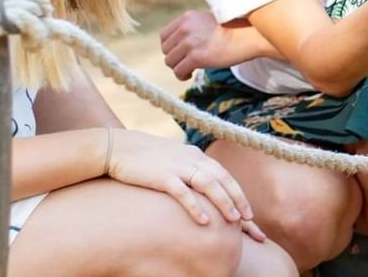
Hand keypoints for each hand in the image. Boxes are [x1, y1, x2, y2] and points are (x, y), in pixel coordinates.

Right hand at [99, 128, 266, 241]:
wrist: (117, 147)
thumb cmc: (145, 156)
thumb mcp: (173, 158)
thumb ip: (190, 168)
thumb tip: (204, 184)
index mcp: (196, 155)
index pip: (224, 175)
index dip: (238, 193)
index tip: (249, 212)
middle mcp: (191, 159)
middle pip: (222, 179)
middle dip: (238, 199)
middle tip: (250, 219)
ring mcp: (177, 166)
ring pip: (208, 184)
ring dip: (224, 202)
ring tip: (235, 220)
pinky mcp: (161, 176)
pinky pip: (182, 192)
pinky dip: (195, 206)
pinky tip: (205, 221)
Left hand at [159, 10, 250, 81]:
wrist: (248, 35)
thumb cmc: (232, 30)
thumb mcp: (206, 20)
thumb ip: (191, 27)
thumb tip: (179, 44)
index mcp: (187, 18)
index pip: (164, 35)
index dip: (171, 47)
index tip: (181, 52)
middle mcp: (185, 28)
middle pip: (166, 49)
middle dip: (175, 57)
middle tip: (187, 61)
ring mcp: (190, 42)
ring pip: (170, 61)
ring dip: (178, 67)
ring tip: (190, 69)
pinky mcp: (196, 57)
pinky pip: (178, 71)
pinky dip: (182, 75)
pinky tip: (190, 74)